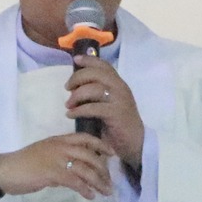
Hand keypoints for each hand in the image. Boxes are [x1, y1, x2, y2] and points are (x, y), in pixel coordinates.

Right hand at [0, 132, 116, 200]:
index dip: (100, 145)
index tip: (112, 153)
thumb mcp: (44, 155)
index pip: (85, 138)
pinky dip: (85, 189)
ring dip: (98, 182)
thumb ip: (58, 160)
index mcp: (58, 140)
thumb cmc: (22, 165)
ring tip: (105, 192)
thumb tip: (71, 174)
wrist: (4, 170)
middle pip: (90, 155)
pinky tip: (90, 196)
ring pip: (85, 169)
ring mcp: (57, 159)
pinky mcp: (52, 173)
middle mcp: (60, 147)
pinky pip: (75, 181)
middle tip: (110, 181)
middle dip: (103, 169)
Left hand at [65, 55, 144, 169]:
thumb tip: (75, 86)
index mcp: (118, 83)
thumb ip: (96, 93)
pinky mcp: (116, 114)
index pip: (104, 65)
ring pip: (94, 88)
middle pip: (96, 73)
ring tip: (69, 105)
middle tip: (67, 88)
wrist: (134, 142)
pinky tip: (71, 114)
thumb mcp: (107, 103)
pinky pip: (93, 107)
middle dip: (78, 78)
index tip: (75, 59)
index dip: (89, 59)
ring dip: (77, 95)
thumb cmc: (117, 123)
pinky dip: (79, 110)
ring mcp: (119, 100)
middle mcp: (120, 88)